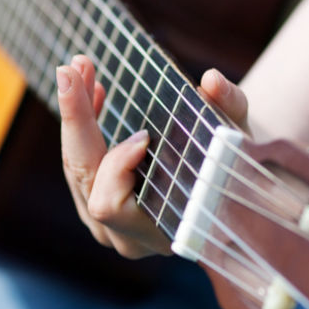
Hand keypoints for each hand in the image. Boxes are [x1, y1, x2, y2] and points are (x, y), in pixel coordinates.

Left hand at [56, 55, 250, 258]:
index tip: (144, 134)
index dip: (118, 167)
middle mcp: (126, 238)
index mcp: (160, 232)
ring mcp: (107, 227)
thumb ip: (229, 108)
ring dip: (77, 115)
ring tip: (82, 70)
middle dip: (77, 119)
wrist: (229, 196)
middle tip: (71, 69)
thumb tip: (212, 80)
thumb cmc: (234, 168)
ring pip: (75, 168)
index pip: (110, 205)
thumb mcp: (237, 136)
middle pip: (83, 177)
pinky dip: (82, 127)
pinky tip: (92, 92)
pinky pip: (78, 165)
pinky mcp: (97, 208)